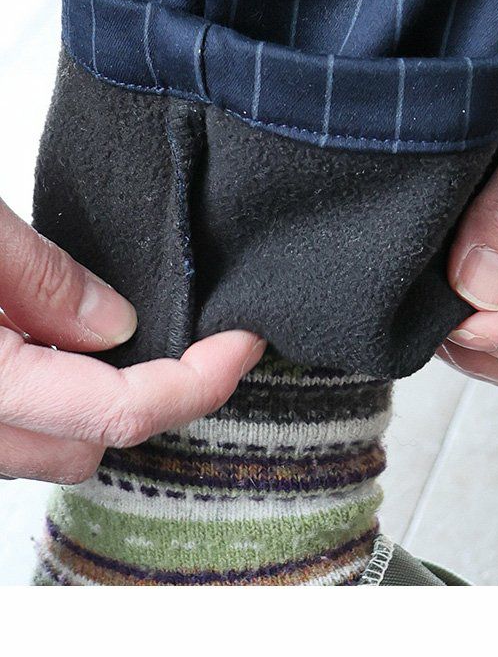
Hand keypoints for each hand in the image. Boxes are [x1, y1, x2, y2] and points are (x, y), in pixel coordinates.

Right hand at [0, 197, 264, 481]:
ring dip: (94, 405)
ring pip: (46, 448)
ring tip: (124, 335)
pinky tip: (56, 341)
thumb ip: (42, 279)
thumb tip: (116, 322)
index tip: (243, 341)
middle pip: (87, 448)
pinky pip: (13, 429)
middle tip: (196, 338)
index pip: (118, 410)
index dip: (200, 379)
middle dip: (152, 400)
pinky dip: (51, 399)